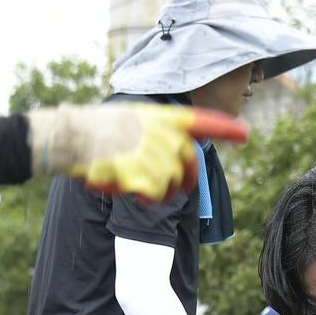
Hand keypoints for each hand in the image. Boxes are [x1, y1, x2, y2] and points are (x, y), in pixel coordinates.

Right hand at [26, 103, 248, 200]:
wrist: (70, 136)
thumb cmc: (94, 130)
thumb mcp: (131, 119)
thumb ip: (158, 132)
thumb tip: (179, 151)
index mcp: (163, 117)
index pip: (202, 122)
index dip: (225, 129)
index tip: (245, 134)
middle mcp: (166, 133)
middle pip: (190, 167)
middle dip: (182, 183)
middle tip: (160, 190)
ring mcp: (157, 154)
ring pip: (171, 187)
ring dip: (155, 193)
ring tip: (130, 181)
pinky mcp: (145, 174)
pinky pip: (154, 196)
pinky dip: (140, 197)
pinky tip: (123, 185)